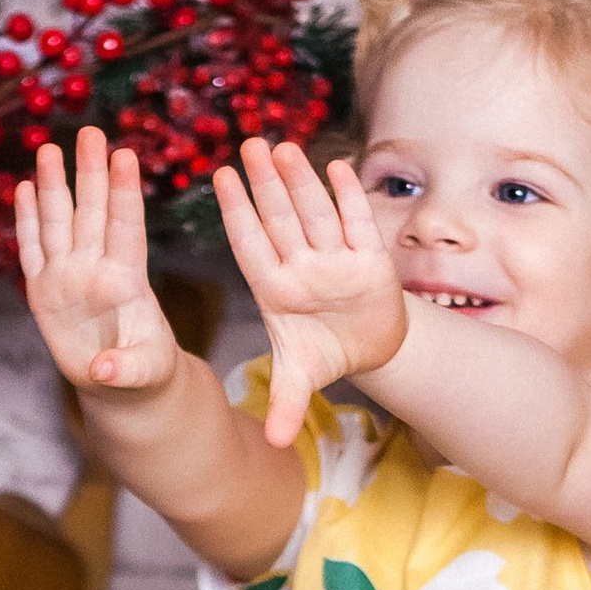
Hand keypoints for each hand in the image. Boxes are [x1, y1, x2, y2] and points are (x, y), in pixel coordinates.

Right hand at [14, 130, 179, 399]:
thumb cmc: (145, 372)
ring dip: (54, 186)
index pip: (126, 227)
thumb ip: (127, 369)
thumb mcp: (145, 373)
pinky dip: (27, 221)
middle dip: (89, 172)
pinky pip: (32, 251)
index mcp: (127, 281)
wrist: (124, 386)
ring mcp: (68, 277)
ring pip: (59, 223)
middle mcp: (96, 269)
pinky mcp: (44, 292)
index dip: (123, 192)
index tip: (124, 156)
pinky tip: (24, 189)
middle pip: (91, 213)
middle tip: (89, 132)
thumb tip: (102, 371)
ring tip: (50, 148)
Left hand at [213, 139, 405, 446]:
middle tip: (249, 144)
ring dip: (301, 181)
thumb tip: (273, 445)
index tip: (221, 178)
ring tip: (283, 146)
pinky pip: (357, 222)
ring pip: (315, 213)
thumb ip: (286, 404)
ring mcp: (335, 259)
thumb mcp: (300, 378)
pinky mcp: (369, 260)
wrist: (369, 347)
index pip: (252, 244)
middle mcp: (302, 266)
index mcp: (276, 289)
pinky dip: (348, 197)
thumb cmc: (325, 352)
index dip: (239, 212)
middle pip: (281, 218)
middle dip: (267, 183)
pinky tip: (336, 167)